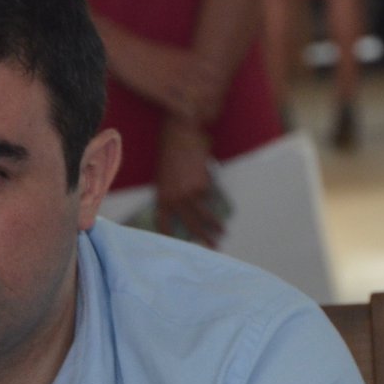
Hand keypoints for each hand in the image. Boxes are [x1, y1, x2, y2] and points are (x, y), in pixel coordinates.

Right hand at [95, 14, 224, 122]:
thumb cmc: (142, 52)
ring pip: (202, 100)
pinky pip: (184, 108)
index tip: (212, 95)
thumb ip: (183, 61)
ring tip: (198, 117)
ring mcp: (174, 81)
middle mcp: (185, 69)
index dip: (217, 86)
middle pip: (213, 89)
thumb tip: (194, 69)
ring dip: (203, 111)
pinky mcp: (162, 92)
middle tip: (208, 111)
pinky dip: (189, 116)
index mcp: (188, 58)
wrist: (121, 48)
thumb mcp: (168, 53)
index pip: (216, 74)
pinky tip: (185, 119)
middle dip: (214, 101)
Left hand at [153, 120, 225, 247]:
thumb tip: (187, 208)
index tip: (175, 244)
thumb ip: (172, 192)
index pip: (162, 221)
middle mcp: (175, 199)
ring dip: (215, 226)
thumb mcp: (164, 176)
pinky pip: (209, 193)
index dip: (168, 234)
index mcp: (162, 196)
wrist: (180, 135)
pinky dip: (209, 189)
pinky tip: (205, 177)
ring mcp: (190, 194)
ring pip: (205, 215)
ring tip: (222, 232)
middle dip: (202, 238)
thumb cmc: (170, 152)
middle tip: (212, 247)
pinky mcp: (203, 186)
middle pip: (190, 224)